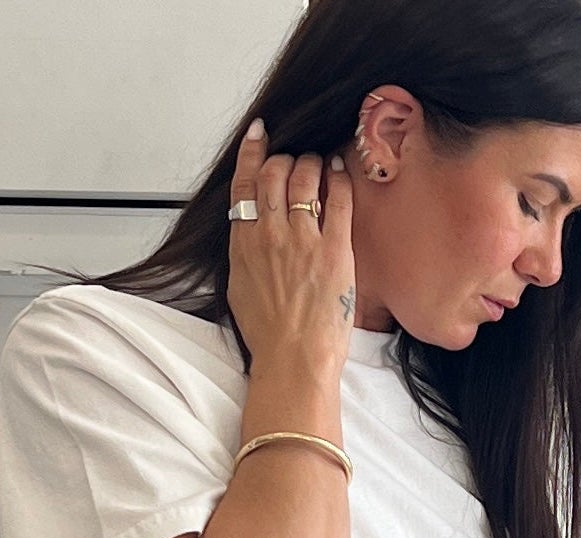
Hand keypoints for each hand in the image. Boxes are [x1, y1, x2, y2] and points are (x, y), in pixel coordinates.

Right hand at [226, 119, 355, 371]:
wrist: (293, 360)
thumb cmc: (268, 336)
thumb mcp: (239, 290)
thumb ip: (243, 255)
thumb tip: (248, 236)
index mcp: (243, 243)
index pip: (244, 183)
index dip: (252, 151)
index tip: (259, 134)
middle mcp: (270, 234)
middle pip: (275, 172)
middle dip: (286, 158)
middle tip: (297, 161)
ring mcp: (302, 239)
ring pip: (305, 176)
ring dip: (313, 162)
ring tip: (320, 164)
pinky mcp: (334, 249)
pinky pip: (338, 198)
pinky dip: (339, 179)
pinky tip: (341, 173)